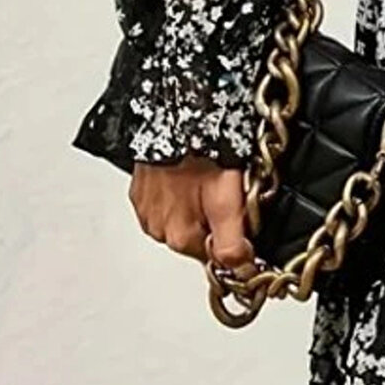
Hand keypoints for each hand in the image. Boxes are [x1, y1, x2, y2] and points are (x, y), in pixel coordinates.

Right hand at [130, 155, 255, 275]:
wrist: (178, 113)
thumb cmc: (204, 150)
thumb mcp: (228, 199)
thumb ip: (232, 243)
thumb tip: (241, 272)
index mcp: (180, 237)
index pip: (214, 257)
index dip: (235, 239)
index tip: (243, 218)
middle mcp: (158, 228)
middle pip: (198, 238)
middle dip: (215, 220)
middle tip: (228, 188)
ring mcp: (147, 206)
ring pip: (182, 217)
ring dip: (196, 205)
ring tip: (208, 174)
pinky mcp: (141, 187)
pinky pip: (165, 198)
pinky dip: (179, 190)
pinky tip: (190, 170)